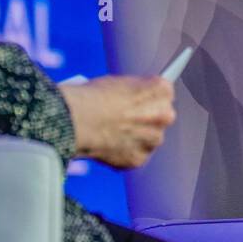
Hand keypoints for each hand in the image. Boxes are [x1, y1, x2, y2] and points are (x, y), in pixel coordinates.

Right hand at [58, 74, 175, 168]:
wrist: (78, 120)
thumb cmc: (93, 97)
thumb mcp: (119, 82)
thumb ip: (135, 93)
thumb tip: (134, 101)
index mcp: (162, 90)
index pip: (163, 93)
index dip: (147, 98)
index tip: (139, 102)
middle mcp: (164, 115)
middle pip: (160, 117)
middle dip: (146, 119)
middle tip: (126, 120)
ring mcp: (153, 139)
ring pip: (149, 139)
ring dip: (136, 138)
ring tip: (112, 134)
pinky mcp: (139, 159)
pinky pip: (135, 156)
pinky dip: (123, 154)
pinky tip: (107, 146)